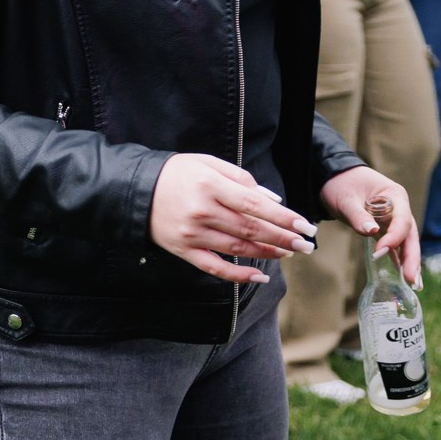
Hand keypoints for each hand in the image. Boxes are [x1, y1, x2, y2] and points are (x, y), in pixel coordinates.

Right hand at [148, 152, 317, 284]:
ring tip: (289, 253)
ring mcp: (192, 234)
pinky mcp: (183, 250)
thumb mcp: (206, 163)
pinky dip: (238, 275)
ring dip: (268, 253)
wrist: (134, 189)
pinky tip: (259, 276)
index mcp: (209, 186)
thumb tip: (271, 201)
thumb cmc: (176, 173)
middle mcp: (201, 212)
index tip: (305, 225)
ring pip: (238, 249)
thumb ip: (240, 178)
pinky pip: (215, 268)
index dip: (283, 218)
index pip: (255, 205)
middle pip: (251, 230)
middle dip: (283, 238)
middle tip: (306, 244)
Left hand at [319, 166, 419, 285]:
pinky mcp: (384, 227)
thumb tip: (373, 233)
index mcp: (394, 195)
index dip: (394, 238)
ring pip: (405, 241)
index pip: (401, 220)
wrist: (332, 177)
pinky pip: (394, 244)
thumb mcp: (346, 199)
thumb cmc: (340, 184)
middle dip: (411, 257)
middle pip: (409, 234)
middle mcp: (399, 207)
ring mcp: (393, 218)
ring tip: (413, 283)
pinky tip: (403, 275)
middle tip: (411, 279)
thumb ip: (358, 215)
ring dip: (408, 261)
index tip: (379, 252)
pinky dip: (398, 258)